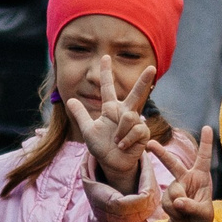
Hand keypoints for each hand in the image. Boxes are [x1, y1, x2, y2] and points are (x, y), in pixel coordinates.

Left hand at [62, 57, 158, 192]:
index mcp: (110, 109)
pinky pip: (136, 130)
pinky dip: (126, 140)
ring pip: (130, 117)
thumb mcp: (87, 130)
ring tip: (116, 141)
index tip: (105, 57)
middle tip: (151, 68)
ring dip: (120, 132)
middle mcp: (124, 113)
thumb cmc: (101, 147)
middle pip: (136, 93)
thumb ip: (80, 115)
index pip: (108, 87)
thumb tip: (70, 100)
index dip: (106, 73)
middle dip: (144, 81)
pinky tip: (123, 146)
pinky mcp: (143, 133)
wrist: (111, 164)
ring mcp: (135, 122)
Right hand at [145, 127, 216, 221]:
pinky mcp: (167, 198)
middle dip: (160, 153)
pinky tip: (179, 215)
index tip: (207, 127)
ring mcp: (175, 187)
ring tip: (187, 212)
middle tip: (150, 144)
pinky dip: (175, 212)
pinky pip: (168, 204)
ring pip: (174, 192)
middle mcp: (186, 178)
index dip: (206, 143)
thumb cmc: (201, 217)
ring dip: (180, 205)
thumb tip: (177, 201)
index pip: (203, 157)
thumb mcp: (203, 214)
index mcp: (201, 176)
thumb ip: (192, 206)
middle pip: (172, 163)